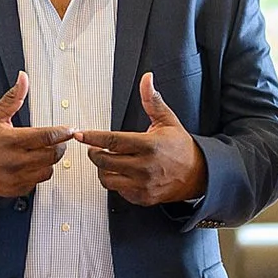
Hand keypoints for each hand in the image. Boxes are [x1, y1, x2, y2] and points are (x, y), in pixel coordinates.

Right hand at [0, 72, 71, 197]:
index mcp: (12, 140)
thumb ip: (13, 98)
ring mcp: (15, 177)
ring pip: (48, 171)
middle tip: (57, 141)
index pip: (47, 136)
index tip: (69, 130)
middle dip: (59, 146)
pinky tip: (31, 165)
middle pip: (53, 155)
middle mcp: (15, 160)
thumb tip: (23, 79)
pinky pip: (37, 183)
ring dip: (49, 161)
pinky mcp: (14, 189)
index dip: (63, 132)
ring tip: (43, 153)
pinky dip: (38, 174)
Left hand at [77, 75, 208, 207]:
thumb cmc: (180, 147)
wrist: (197, 174)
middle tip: (94, 147)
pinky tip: (121, 173)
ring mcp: (142, 184)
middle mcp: (144, 167)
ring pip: (107, 179)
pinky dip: (115, 182)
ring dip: (102, 169)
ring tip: (106, 161)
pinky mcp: (142, 197)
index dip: (93, 137)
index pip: (112, 141)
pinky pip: (118, 191)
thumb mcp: (167, 120)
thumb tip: (147, 79)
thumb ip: (152, 101)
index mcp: (149, 145)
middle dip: (94, 153)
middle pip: (104, 161)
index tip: (80, 135)